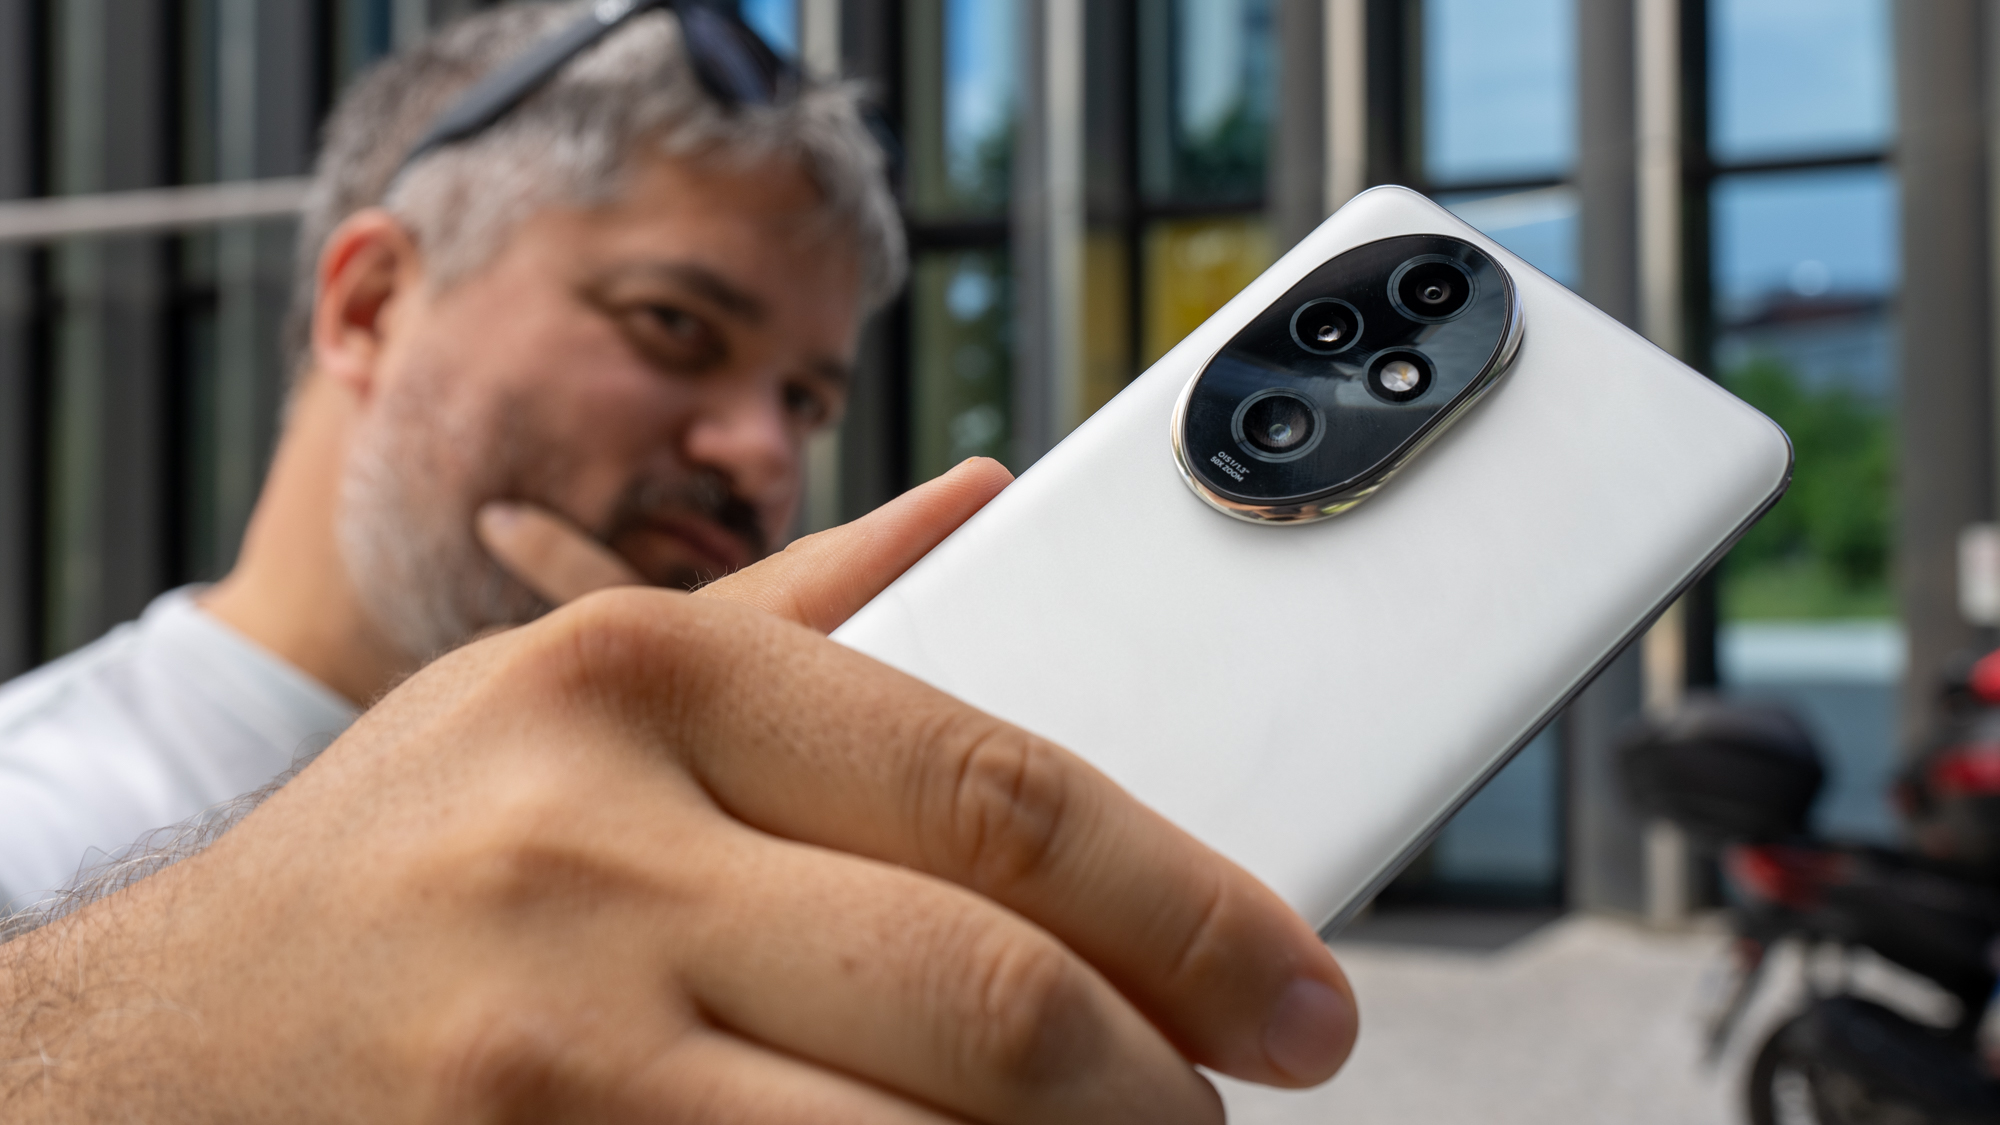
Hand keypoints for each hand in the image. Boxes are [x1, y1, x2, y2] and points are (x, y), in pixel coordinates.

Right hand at [2, 463, 1355, 1122]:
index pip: (1006, 797)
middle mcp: (595, 852)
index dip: (1195, 909)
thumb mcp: (574, 688)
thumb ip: (800, 608)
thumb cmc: (405, 855)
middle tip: (1224, 1108)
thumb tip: (986, 505)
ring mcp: (553, 1050)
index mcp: (646, 682)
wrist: (148, 1058)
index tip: (1303, 992)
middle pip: (995, 998)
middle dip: (1158, 1088)